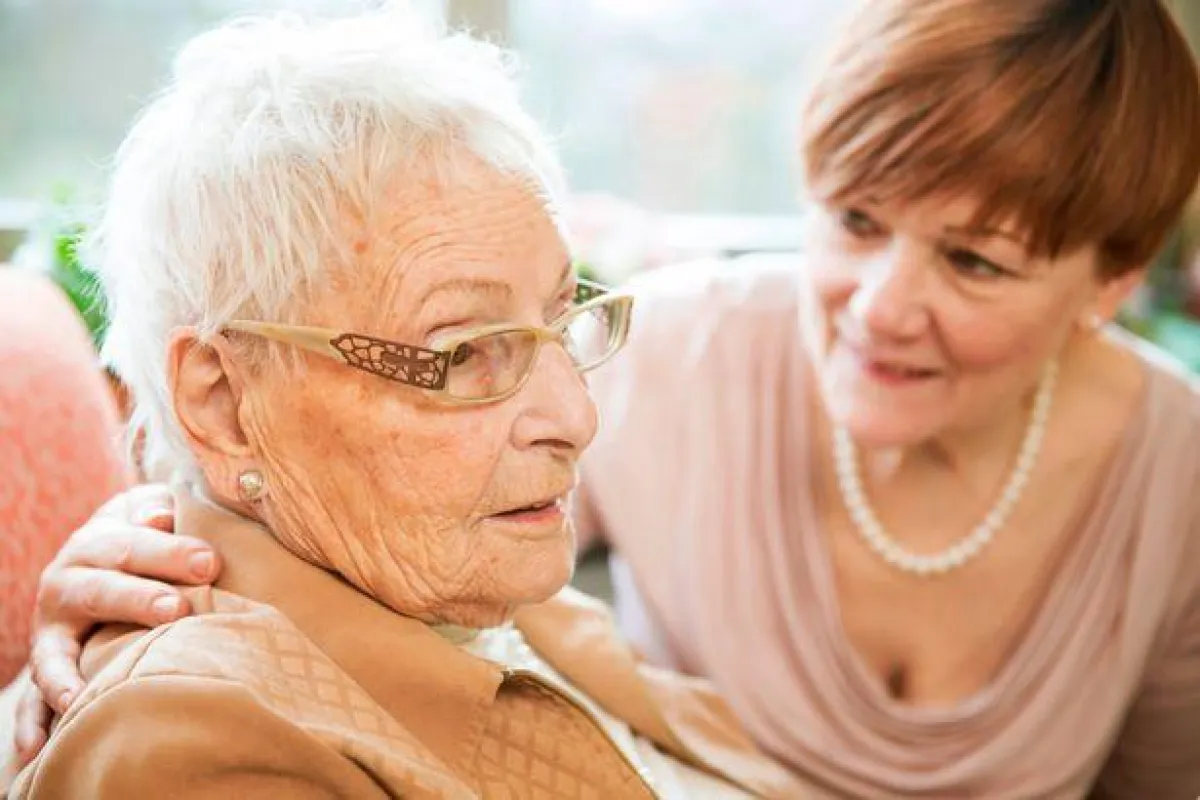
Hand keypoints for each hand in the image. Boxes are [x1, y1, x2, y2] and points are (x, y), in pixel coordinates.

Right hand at [14, 483, 220, 766]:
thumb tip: (162, 516)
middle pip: (99, 590)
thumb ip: (156, 509)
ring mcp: (52, 630)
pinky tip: (36, 748)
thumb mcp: (147, 511)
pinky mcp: (47, 665)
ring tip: (84, 695)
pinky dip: (31, 723)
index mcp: (96, 542)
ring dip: (69, 673)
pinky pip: (31, 699)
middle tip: (176, 609)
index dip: (169, 552)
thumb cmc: (143, 534)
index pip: (130, 544)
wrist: (98, 554)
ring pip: (56, 650)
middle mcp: (66, 584)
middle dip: (136, 599)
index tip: (210, 563)